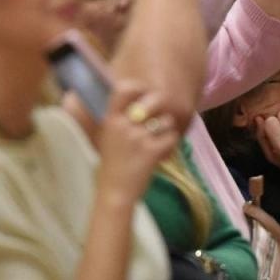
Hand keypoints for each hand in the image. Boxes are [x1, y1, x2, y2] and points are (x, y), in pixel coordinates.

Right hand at [94, 82, 180, 200]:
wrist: (114, 191)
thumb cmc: (111, 164)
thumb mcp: (107, 136)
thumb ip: (119, 119)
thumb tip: (137, 104)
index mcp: (110, 119)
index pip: (124, 89)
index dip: (138, 88)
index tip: (144, 94)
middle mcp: (123, 125)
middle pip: (152, 105)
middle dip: (158, 114)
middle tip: (156, 125)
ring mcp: (138, 138)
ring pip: (165, 121)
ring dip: (166, 129)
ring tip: (158, 140)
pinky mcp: (151, 152)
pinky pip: (171, 138)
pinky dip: (170, 144)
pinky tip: (162, 151)